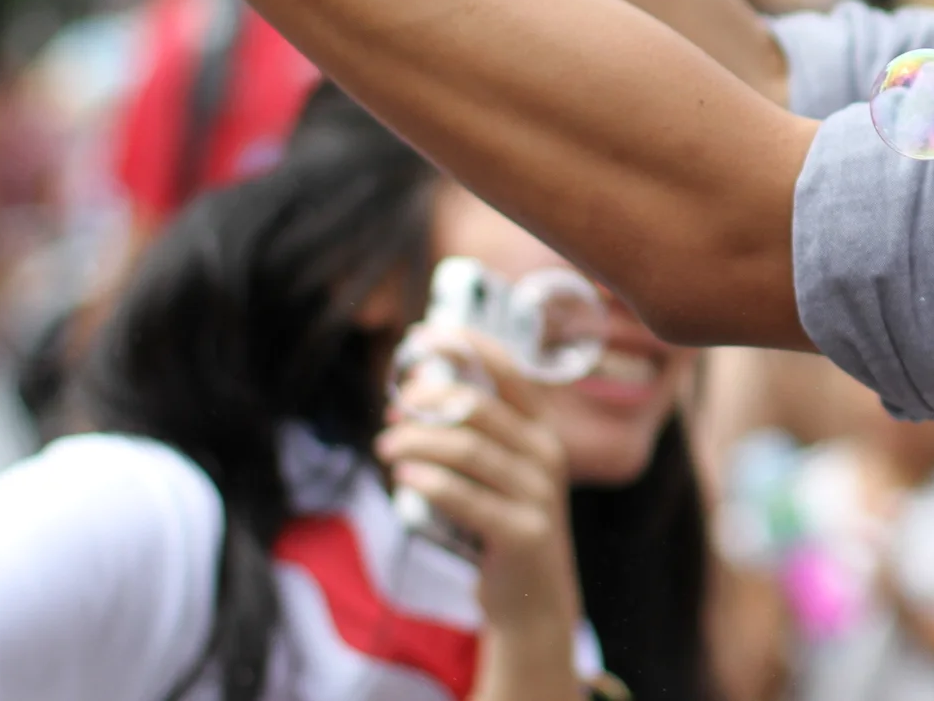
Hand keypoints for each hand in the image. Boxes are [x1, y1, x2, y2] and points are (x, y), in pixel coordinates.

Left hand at [379, 332, 581, 634]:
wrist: (532, 599)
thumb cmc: (501, 524)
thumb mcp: (499, 473)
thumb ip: (471, 434)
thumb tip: (410, 397)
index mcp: (542, 430)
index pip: (509, 371)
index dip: (467, 345)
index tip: (423, 335)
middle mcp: (547, 454)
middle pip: (480, 408)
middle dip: (428, 400)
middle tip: (392, 409)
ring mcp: (539, 494)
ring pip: (467, 451)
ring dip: (417, 443)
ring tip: (385, 449)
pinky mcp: (524, 532)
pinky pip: (466, 499)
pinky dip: (429, 484)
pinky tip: (403, 479)